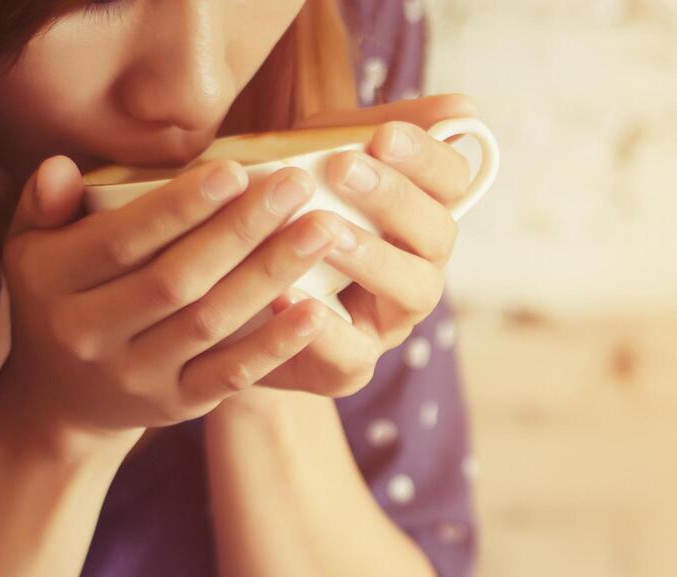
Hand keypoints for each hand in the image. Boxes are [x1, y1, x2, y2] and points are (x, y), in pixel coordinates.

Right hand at [0, 150, 359, 461]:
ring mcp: (137, 376)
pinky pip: (231, 374)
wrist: (62, 403)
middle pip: (176, 279)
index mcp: (49, 282)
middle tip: (297, 186)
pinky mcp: (178, 405)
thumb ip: (44, 206)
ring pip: (211, 322)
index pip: (121, 239)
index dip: (180, 207)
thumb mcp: (31, 249)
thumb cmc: (59, 300)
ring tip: (321, 232)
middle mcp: (88, 334)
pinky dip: (274, 343)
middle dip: (241, 230)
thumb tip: (63, 167)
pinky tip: (317, 310)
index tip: (236, 170)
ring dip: (271, 274)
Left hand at [250, 94, 476, 397]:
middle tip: (344, 169)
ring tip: (324, 230)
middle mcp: (419, 267)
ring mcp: (390, 321)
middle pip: (440, 235)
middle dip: (395, 199)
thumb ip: (373, 130)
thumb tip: (461, 109)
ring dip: (372, 257)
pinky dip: (321, 328)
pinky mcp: (349, 367)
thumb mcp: (317, 157)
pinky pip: (350, 354)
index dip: (427, 157)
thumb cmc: (276, 210)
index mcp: (419, 212)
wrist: (215, 284)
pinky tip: (283, 291)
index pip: (452, 181)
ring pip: (412, 291)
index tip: (383, 134)